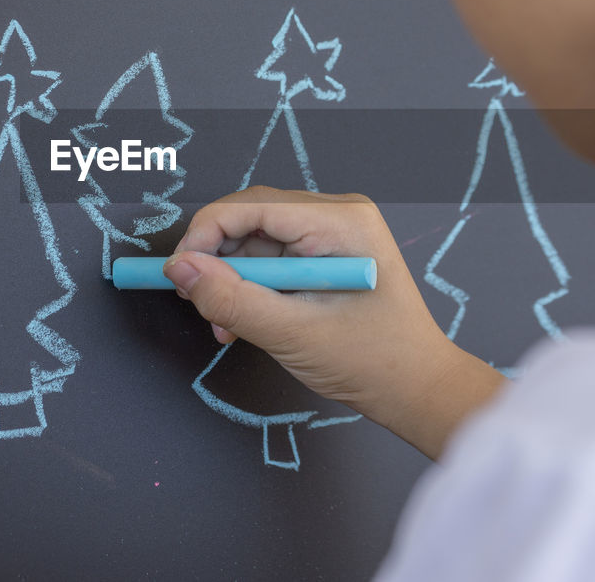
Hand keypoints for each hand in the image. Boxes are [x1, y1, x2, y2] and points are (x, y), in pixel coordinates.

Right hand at [163, 186, 505, 459]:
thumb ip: (232, 299)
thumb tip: (180, 269)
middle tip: (194, 301)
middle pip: (252, 218)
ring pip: (257, 241)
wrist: (418, 389)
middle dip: (217, 260)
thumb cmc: (373, 362)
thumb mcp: (292, 334)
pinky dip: (252, 287)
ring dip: (233, 280)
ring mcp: (334, 234)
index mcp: (341, 222)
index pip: (252, 206)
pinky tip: (243, 320)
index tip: (176, 273)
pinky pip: (273, 258)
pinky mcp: (326, 254)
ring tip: (225, 324)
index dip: (205, 235)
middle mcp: (338, 215)